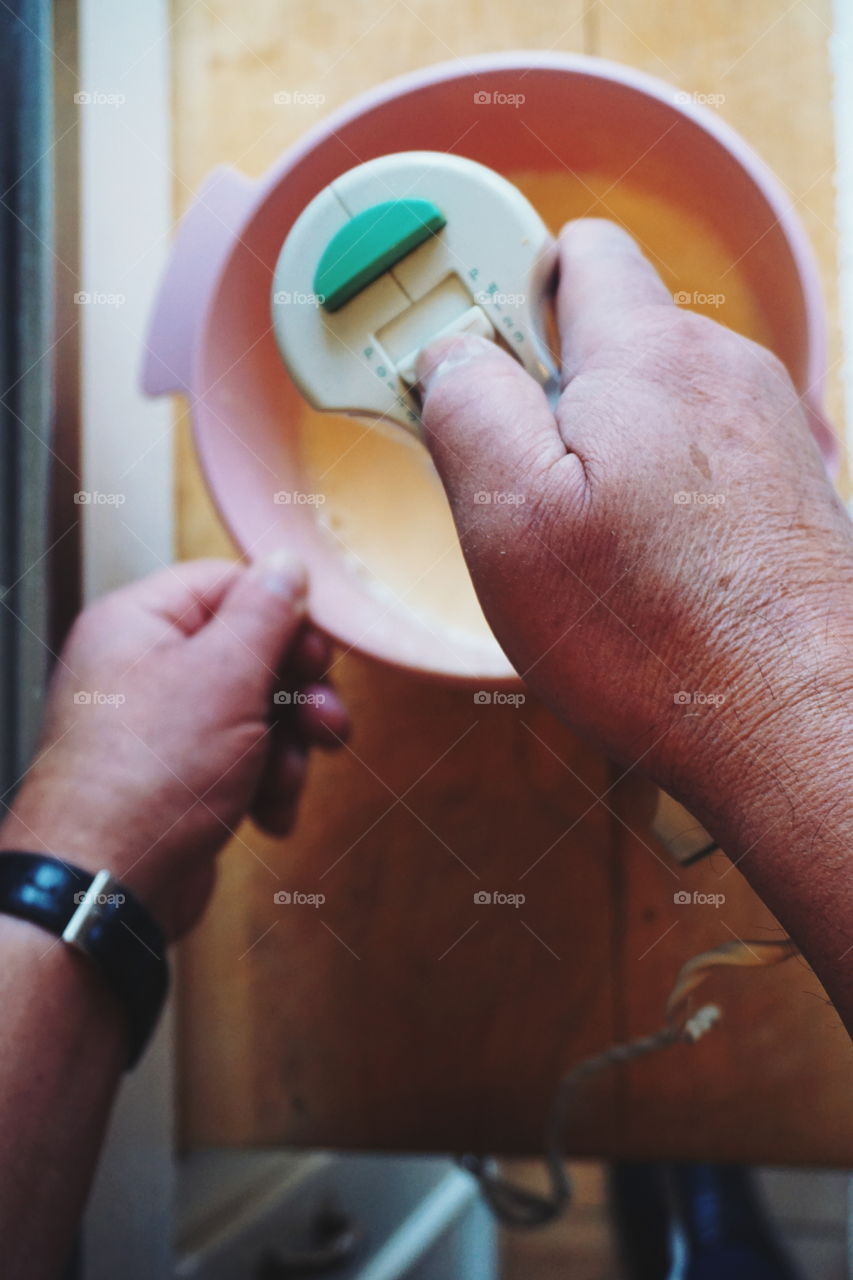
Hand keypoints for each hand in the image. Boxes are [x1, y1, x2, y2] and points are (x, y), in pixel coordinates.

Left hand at [0, 555, 348, 938]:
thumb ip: (265, 613)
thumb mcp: (224, 677)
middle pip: (249, 653)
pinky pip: (240, 760)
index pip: (230, 585)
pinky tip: (266, 814)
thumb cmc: (148, 780)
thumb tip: (286, 564)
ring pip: (255, 712)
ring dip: (287, 749)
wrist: (105, 889)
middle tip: (323, 723)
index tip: (318, 656)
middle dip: (296, 695)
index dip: (284, 619)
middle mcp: (141, 668)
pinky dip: (264, 785)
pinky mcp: (176, 777)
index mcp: (138, 623)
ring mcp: (158, 727)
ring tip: (285, 781)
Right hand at [418, 218, 852, 810]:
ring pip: (653, 407)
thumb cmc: (658, 637)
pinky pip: (696, 461)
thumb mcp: (510, 519)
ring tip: (583, 550)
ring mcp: (769, 433)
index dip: (509, 289)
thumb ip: (469, 407)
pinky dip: (656, 496)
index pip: (579, 253)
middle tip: (514, 490)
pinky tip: (644, 574)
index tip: (471, 357)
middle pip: (611, 338)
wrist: (802, 727)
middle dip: (549, 395)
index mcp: (650, 356)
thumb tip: (452, 355)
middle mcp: (724, 373)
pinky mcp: (789, 492)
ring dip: (603, 456)